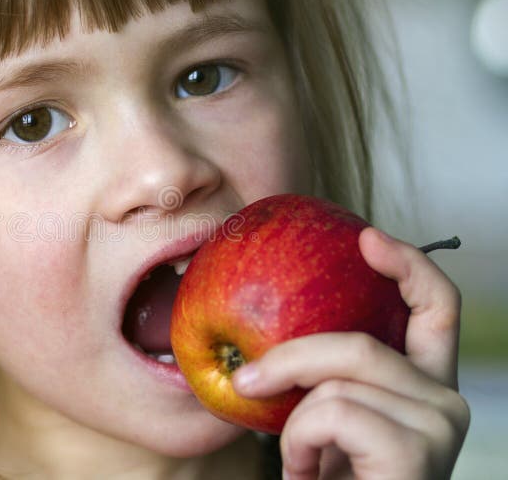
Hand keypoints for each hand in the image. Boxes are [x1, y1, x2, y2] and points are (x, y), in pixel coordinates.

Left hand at [232, 227, 469, 479]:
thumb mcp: (325, 425)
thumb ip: (324, 381)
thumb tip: (268, 340)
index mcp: (424, 387)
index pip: (436, 308)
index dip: (407, 264)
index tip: (364, 237)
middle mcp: (445, 402)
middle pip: (363, 341)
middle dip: (292, 357)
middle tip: (247, 378)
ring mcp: (438, 426)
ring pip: (338, 377)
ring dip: (292, 422)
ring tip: (298, 460)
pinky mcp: (415, 451)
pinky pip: (330, 412)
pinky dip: (299, 443)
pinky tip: (308, 475)